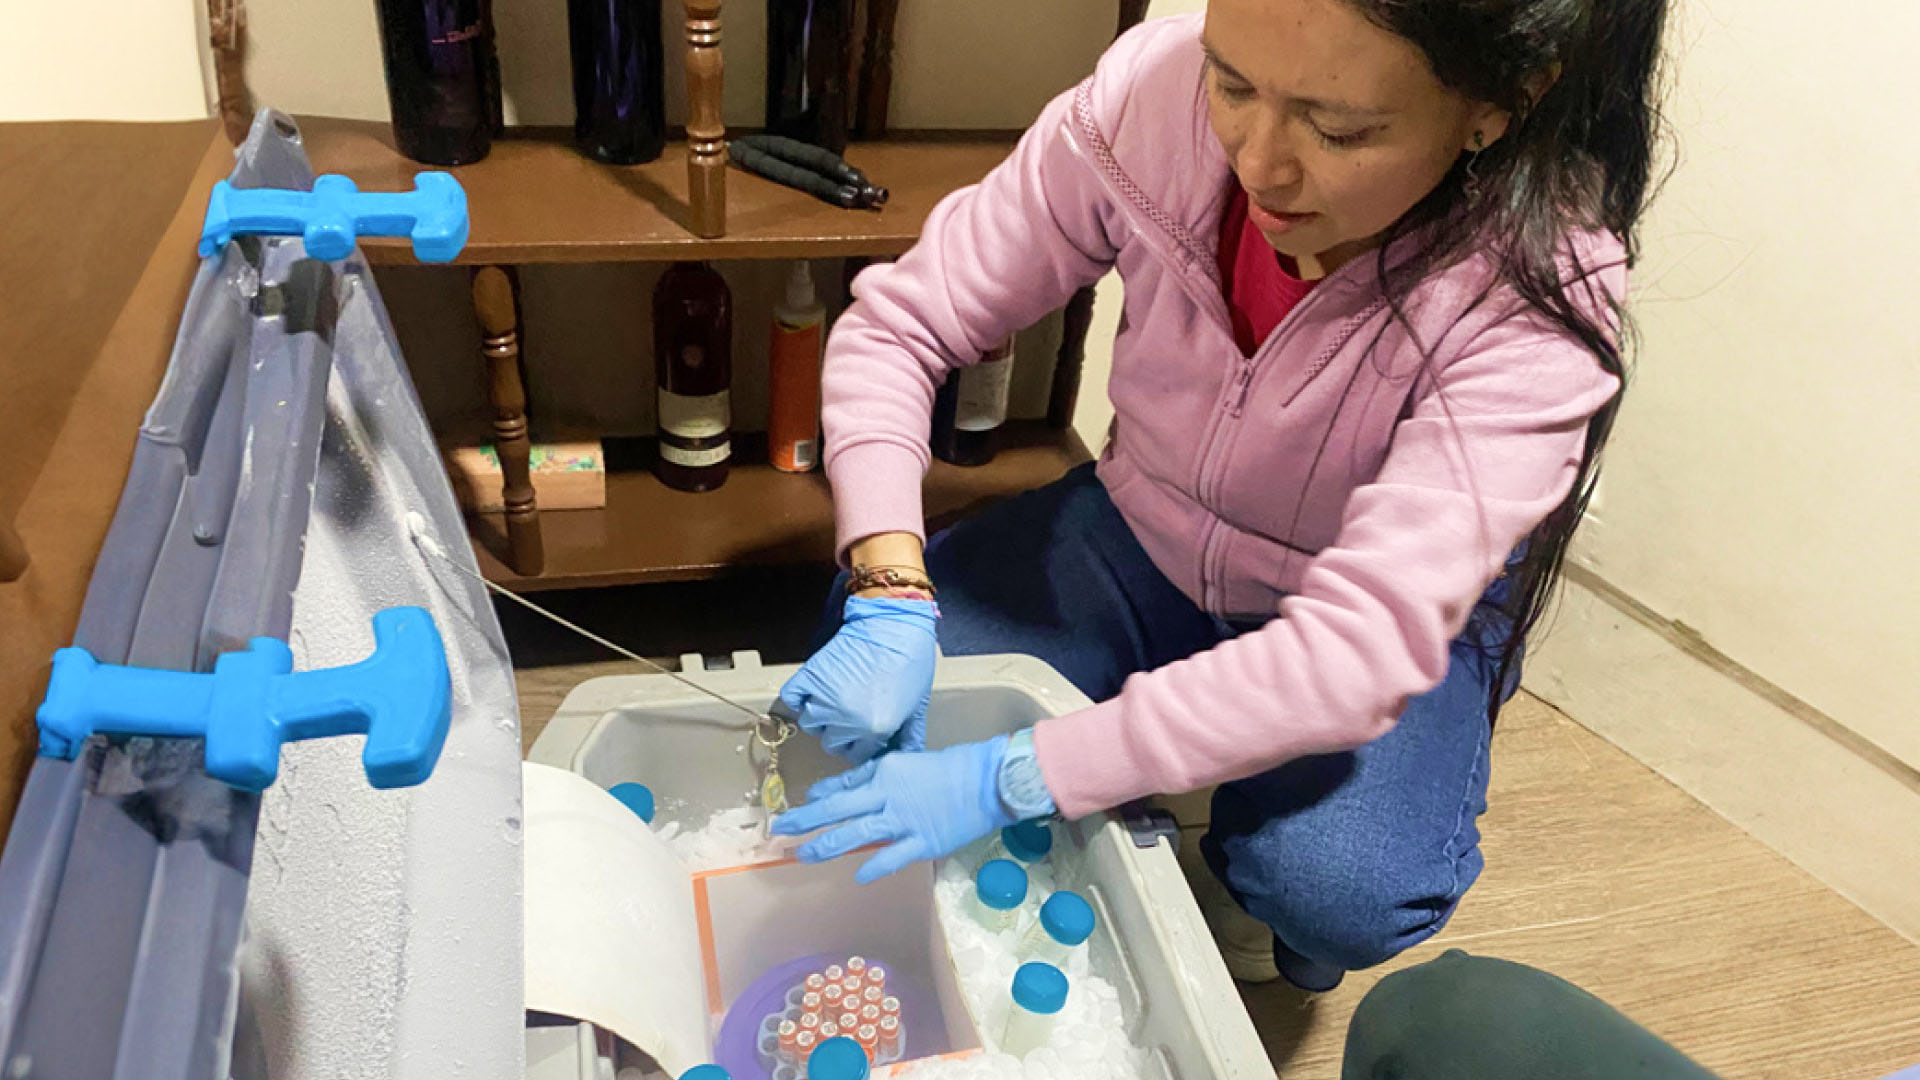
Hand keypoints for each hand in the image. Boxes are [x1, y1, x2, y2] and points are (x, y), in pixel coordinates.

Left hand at [771, 736, 1015, 882]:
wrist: (986, 781)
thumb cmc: (945, 769)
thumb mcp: (899, 764)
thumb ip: (862, 778)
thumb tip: (825, 791)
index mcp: (883, 776)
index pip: (838, 791)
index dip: (811, 805)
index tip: (789, 816)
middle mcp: (888, 799)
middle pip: (839, 812)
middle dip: (806, 823)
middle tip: (779, 834)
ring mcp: (905, 823)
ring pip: (858, 835)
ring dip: (828, 846)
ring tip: (804, 856)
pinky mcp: (923, 843)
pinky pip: (893, 857)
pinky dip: (874, 867)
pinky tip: (857, 876)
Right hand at [777, 596, 937, 762]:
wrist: (895, 624)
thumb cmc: (911, 661)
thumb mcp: (917, 705)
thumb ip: (910, 736)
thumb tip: (908, 753)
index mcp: (876, 731)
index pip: (857, 755)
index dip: (860, 744)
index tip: (862, 733)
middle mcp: (848, 720)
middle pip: (831, 743)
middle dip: (841, 732)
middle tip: (851, 714)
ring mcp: (826, 699)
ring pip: (811, 724)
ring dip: (820, 716)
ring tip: (833, 701)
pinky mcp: (812, 676)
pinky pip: (792, 699)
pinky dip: (798, 698)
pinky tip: (812, 692)